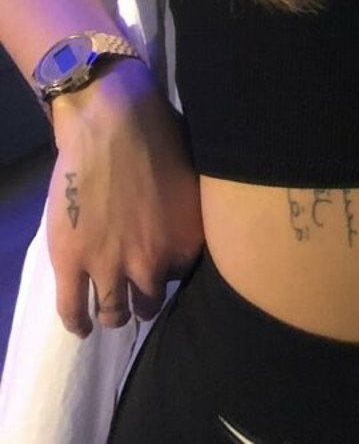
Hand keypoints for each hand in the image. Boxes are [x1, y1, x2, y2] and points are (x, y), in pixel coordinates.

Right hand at [46, 59, 203, 335]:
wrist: (113, 124)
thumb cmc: (160, 137)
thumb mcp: (195, 181)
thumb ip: (191, 215)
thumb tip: (196, 223)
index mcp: (186, 243)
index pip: (182, 278)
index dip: (169, 271)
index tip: (162, 268)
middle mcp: (152, 264)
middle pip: (150, 302)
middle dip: (144, 298)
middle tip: (137, 292)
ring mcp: (110, 266)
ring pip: (114, 313)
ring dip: (114, 314)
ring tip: (111, 312)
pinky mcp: (72, 262)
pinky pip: (72, 310)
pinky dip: (75, 322)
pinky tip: (80, 324)